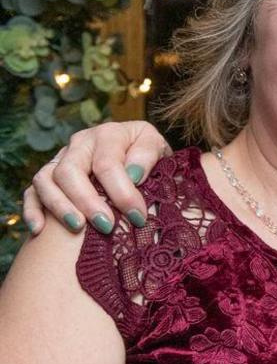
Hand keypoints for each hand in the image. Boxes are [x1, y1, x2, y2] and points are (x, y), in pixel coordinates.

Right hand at [21, 121, 171, 234]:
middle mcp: (80, 143)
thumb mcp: (158, 149)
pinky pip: (31, 192)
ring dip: (59, 205)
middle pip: (70, 171)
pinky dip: (32, 211)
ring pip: (45, 179)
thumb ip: (149, 156)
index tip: (137, 216)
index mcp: (109, 134)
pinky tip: (39, 230)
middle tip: (106, 225)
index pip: (107, 163)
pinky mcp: (48, 177)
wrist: (139, 157)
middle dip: (87, 201)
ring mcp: (60, 159)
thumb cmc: (150, 157)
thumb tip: (134, 174)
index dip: (122, 192)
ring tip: (77, 228)